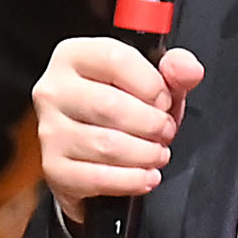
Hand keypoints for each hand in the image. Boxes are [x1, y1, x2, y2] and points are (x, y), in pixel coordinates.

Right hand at [35, 32, 202, 212]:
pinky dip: (131, 180)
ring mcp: (49, 131)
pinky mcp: (54, 168)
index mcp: (75, 56)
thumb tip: (188, 69)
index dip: (150, 83)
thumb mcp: (152, 82)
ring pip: (106, 145)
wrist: (92, 151)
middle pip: (109, 106)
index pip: (114, 58)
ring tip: (157, 154)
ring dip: (145, 154)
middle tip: (165, 132)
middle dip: (150, 124)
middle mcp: (54, 90)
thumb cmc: (121, 108)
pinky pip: (97, 178)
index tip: (164, 100)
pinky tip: (146, 176)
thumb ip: (175, 69)